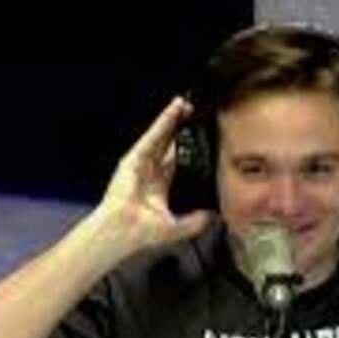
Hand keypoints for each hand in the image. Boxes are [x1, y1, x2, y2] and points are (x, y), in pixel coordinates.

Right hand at [97, 97, 212, 251]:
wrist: (124, 231)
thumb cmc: (141, 232)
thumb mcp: (177, 226)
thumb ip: (195, 221)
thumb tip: (213, 216)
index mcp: (158, 187)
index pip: (175, 160)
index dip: (186, 147)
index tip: (199, 137)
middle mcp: (149, 172)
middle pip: (168, 143)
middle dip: (180, 127)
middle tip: (192, 113)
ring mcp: (140, 164)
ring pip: (160, 136)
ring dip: (171, 119)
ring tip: (184, 104)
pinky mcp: (134, 158)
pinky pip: (152, 136)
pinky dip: (162, 123)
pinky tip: (172, 112)